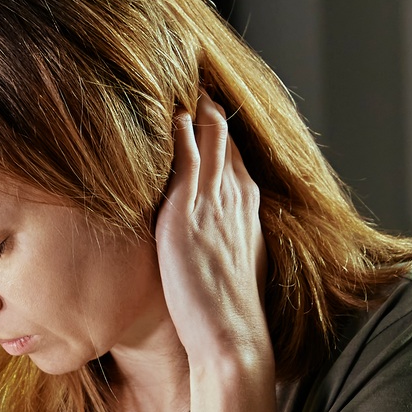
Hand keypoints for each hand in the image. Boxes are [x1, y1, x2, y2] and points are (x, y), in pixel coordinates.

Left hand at [154, 97, 272, 373]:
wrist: (232, 340)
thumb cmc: (223, 314)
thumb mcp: (227, 263)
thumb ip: (215, 237)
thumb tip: (199, 236)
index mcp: (246, 206)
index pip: (231, 150)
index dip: (215, 125)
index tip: (199, 100)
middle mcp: (235, 195)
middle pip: (221, 133)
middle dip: (204, 104)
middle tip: (182, 71)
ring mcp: (212, 200)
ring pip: (206, 134)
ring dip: (191, 105)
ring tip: (169, 73)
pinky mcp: (187, 211)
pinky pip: (184, 155)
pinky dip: (178, 129)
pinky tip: (165, 109)